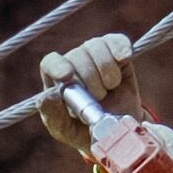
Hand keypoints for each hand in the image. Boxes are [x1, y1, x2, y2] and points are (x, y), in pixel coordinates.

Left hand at [35, 32, 141, 153]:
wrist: (121, 131)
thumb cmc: (88, 131)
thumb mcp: (67, 131)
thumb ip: (54, 117)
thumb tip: (48, 96)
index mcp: (56, 81)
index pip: (50, 63)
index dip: (58, 66)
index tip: (67, 76)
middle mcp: (73, 63)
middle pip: (77, 56)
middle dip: (91, 80)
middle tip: (99, 98)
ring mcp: (94, 55)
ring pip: (96, 47)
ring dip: (107, 71)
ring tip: (110, 87)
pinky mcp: (116, 51)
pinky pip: (116, 41)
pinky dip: (120, 49)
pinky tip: (124, 59)